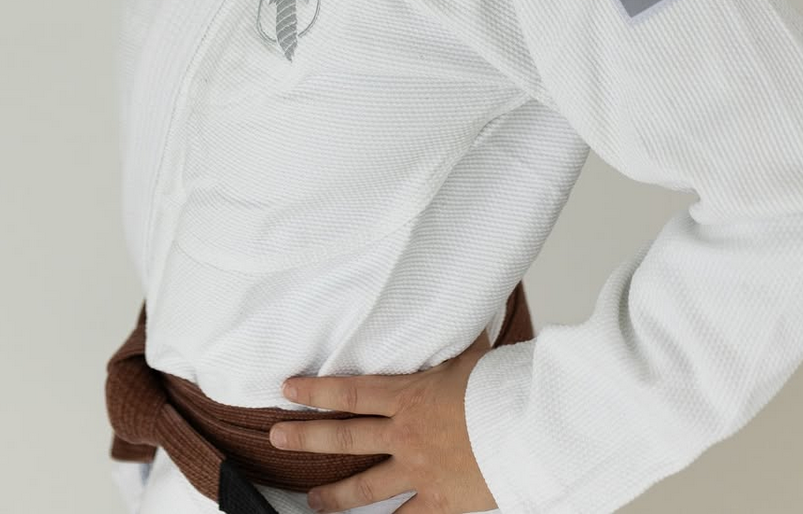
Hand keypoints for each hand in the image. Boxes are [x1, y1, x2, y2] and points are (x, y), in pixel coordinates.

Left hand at [269, 329, 497, 512]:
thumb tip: (452, 308)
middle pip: (344, 435)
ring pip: (366, 486)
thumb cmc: (500, 387)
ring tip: (311, 500)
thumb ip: (451, 339)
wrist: (525, 428)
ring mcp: (419, 470)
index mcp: (408, 396)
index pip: (349, 391)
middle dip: (305, 437)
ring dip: (334, 495)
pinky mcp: (439, 501)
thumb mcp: (470, 354)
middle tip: (276, 438)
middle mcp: (405, 434)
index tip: (287, 390)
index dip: (315, 391)